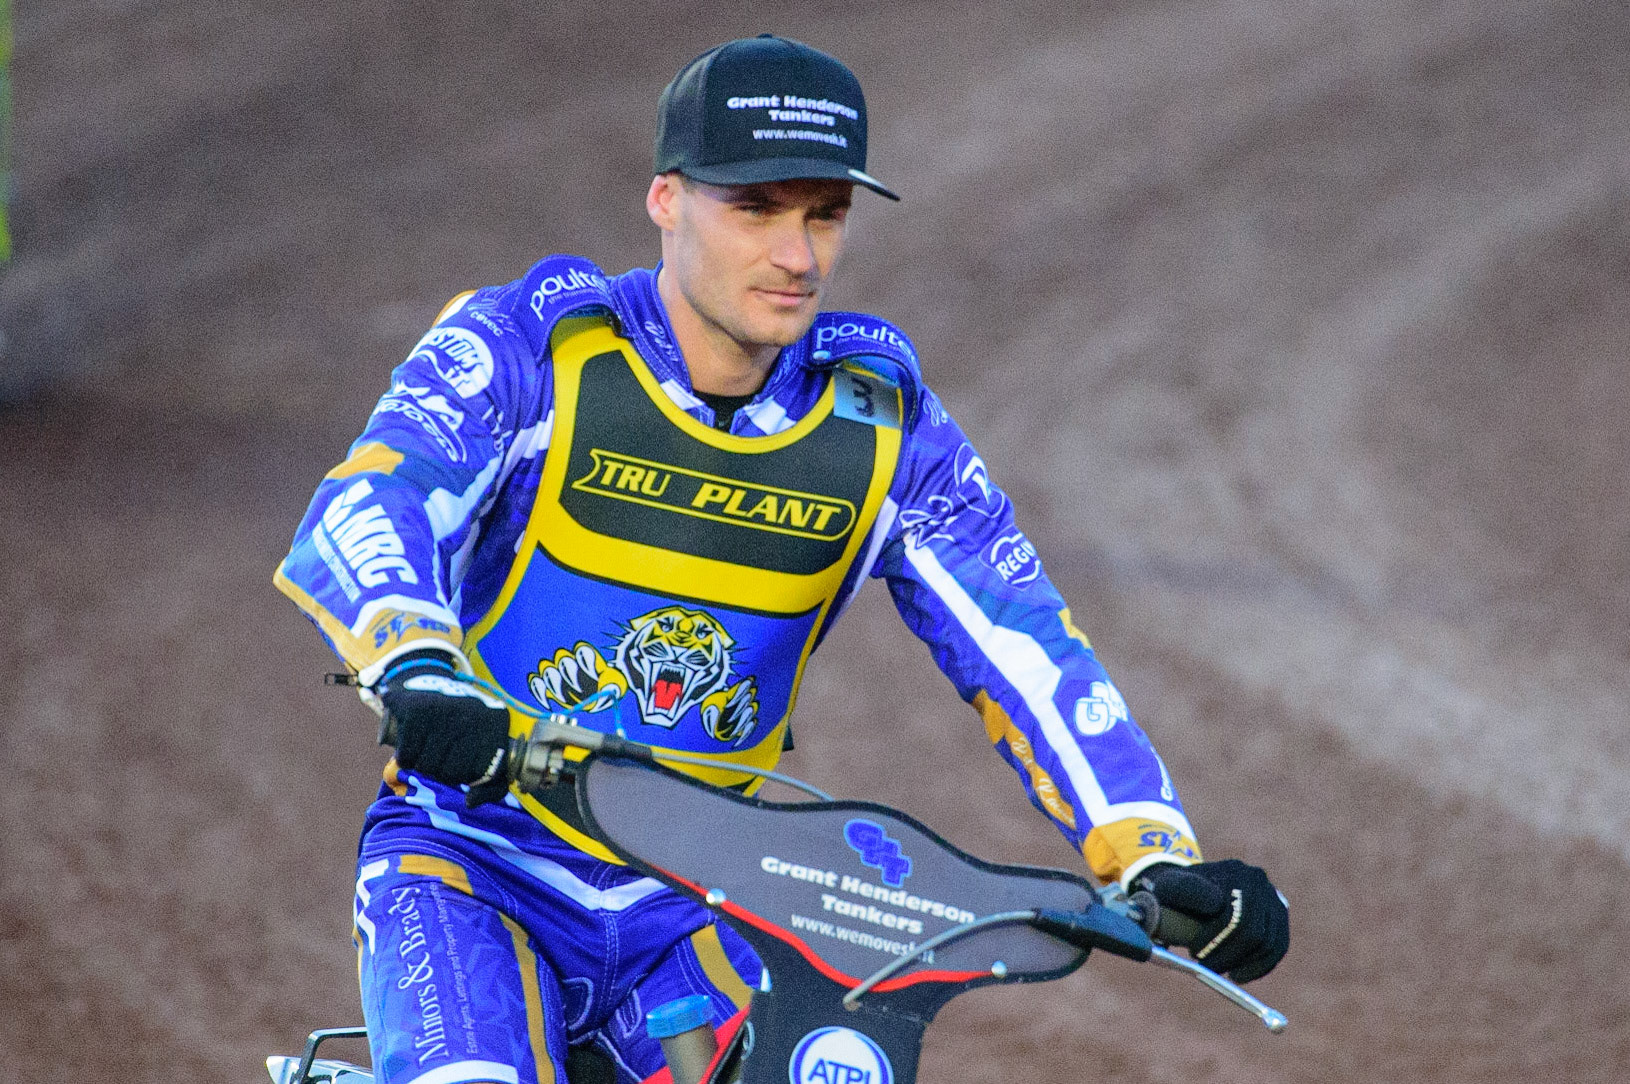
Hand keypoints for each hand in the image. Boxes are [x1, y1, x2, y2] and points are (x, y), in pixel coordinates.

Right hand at [377, 650, 510, 799]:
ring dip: (422, 763)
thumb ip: (492, 782)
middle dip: (440, 769)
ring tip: (426, 743)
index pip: (481, 774)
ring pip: (427, 767)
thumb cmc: (458, 723)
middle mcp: (474, 713)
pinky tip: (411, 739)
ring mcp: (445, 711)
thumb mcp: (484, 744)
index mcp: (496, 723)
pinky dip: (405, 755)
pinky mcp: (416, 711)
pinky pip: (406, 757)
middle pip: (451, 773)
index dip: (466, 774)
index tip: (459, 758)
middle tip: (438, 751)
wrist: (426, 679)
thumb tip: (470, 801)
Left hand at [1136, 859, 1288, 982]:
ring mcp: (1272, 895)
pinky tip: (1240, 976)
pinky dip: (1260, 966)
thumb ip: (1180, 891)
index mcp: (1230, 871)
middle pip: (1250, 930)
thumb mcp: (1169, 887)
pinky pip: (1278, 947)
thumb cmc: (1178, 893)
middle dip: (1226, 955)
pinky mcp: (1280, 914)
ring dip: (1242, 962)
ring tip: (1219, 969)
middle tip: (1205, 966)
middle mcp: (1256, 879)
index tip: (1194, 952)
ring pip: (1267, 942)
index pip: (1230, 913)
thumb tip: (1213, 906)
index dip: (1212, 939)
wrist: (1198, 886)